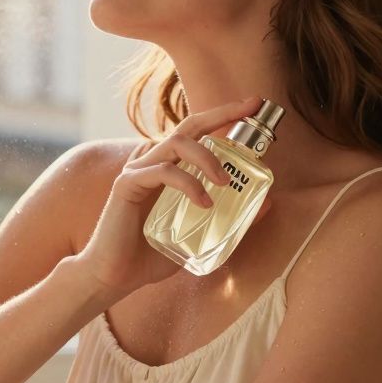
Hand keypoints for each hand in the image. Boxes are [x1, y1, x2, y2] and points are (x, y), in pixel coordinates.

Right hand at [73, 96, 273, 297]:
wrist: (113, 277)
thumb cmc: (150, 257)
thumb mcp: (201, 236)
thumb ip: (231, 218)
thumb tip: (268, 202)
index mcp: (169, 169)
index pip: (198, 133)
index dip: (225, 115)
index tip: (254, 105)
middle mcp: (153, 163)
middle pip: (188, 127)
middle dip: (221, 114)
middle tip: (249, 112)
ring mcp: (138, 172)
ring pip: (176, 144)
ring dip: (207, 158)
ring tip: (226, 182)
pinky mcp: (127, 185)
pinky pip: (162, 172)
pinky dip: (188, 183)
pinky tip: (203, 203)